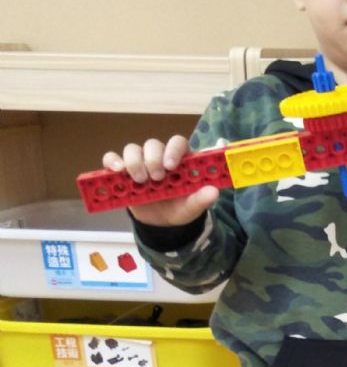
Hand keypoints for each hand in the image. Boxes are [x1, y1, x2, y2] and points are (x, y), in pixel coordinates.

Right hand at [100, 136, 218, 225]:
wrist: (161, 224)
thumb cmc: (179, 208)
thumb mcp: (192, 207)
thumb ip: (201, 199)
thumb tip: (214, 191)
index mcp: (179, 160)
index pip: (177, 143)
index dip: (173, 150)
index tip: (170, 166)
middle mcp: (159, 157)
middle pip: (152, 144)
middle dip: (152, 159)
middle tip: (156, 178)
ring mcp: (140, 162)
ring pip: (132, 149)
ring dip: (134, 162)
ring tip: (140, 180)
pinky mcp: (123, 171)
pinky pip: (112, 159)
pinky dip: (112, 161)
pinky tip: (116, 171)